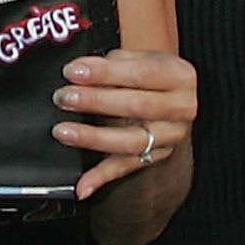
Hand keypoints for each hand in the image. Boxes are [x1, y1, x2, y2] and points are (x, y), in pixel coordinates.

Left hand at [55, 48, 197, 201]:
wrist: (172, 96)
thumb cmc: (150, 74)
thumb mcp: (140, 58)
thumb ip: (113, 62)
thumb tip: (79, 71)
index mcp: (180, 76)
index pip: (141, 74)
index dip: (105, 73)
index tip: (73, 72)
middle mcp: (181, 109)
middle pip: (136, 106)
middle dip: (95, 101)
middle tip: (64, 97)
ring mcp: (170, 136)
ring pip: (130, 141)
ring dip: (93, 138)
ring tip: (64, 131)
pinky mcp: (155, 157)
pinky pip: (126, 167)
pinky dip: (102, 178)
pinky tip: (82, 186)